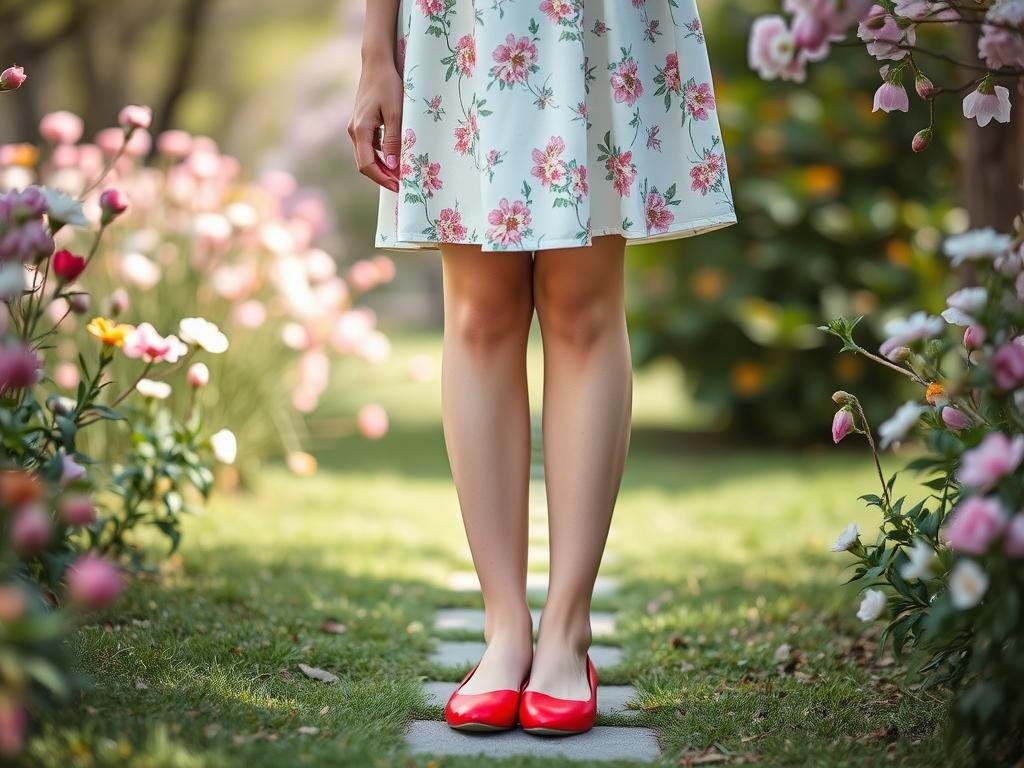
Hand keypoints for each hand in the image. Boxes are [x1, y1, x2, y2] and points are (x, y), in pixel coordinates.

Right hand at [348, 56, 402, 192]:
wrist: (377, 64)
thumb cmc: (388, 84)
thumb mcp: (396, 113)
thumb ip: (393, 140)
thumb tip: (392, 165)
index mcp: (360, 130)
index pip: (367, 165)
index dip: (382, 179)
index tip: (399, 186)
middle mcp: (354, 131)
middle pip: (365, 164)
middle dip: (383, 177)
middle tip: (402, 184)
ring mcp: (356, 128)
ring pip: (366, 157)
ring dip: (382, 168)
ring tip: (401, 174)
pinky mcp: (362, 124)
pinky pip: (369, 147)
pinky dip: (381, 157)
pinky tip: (395, 158)